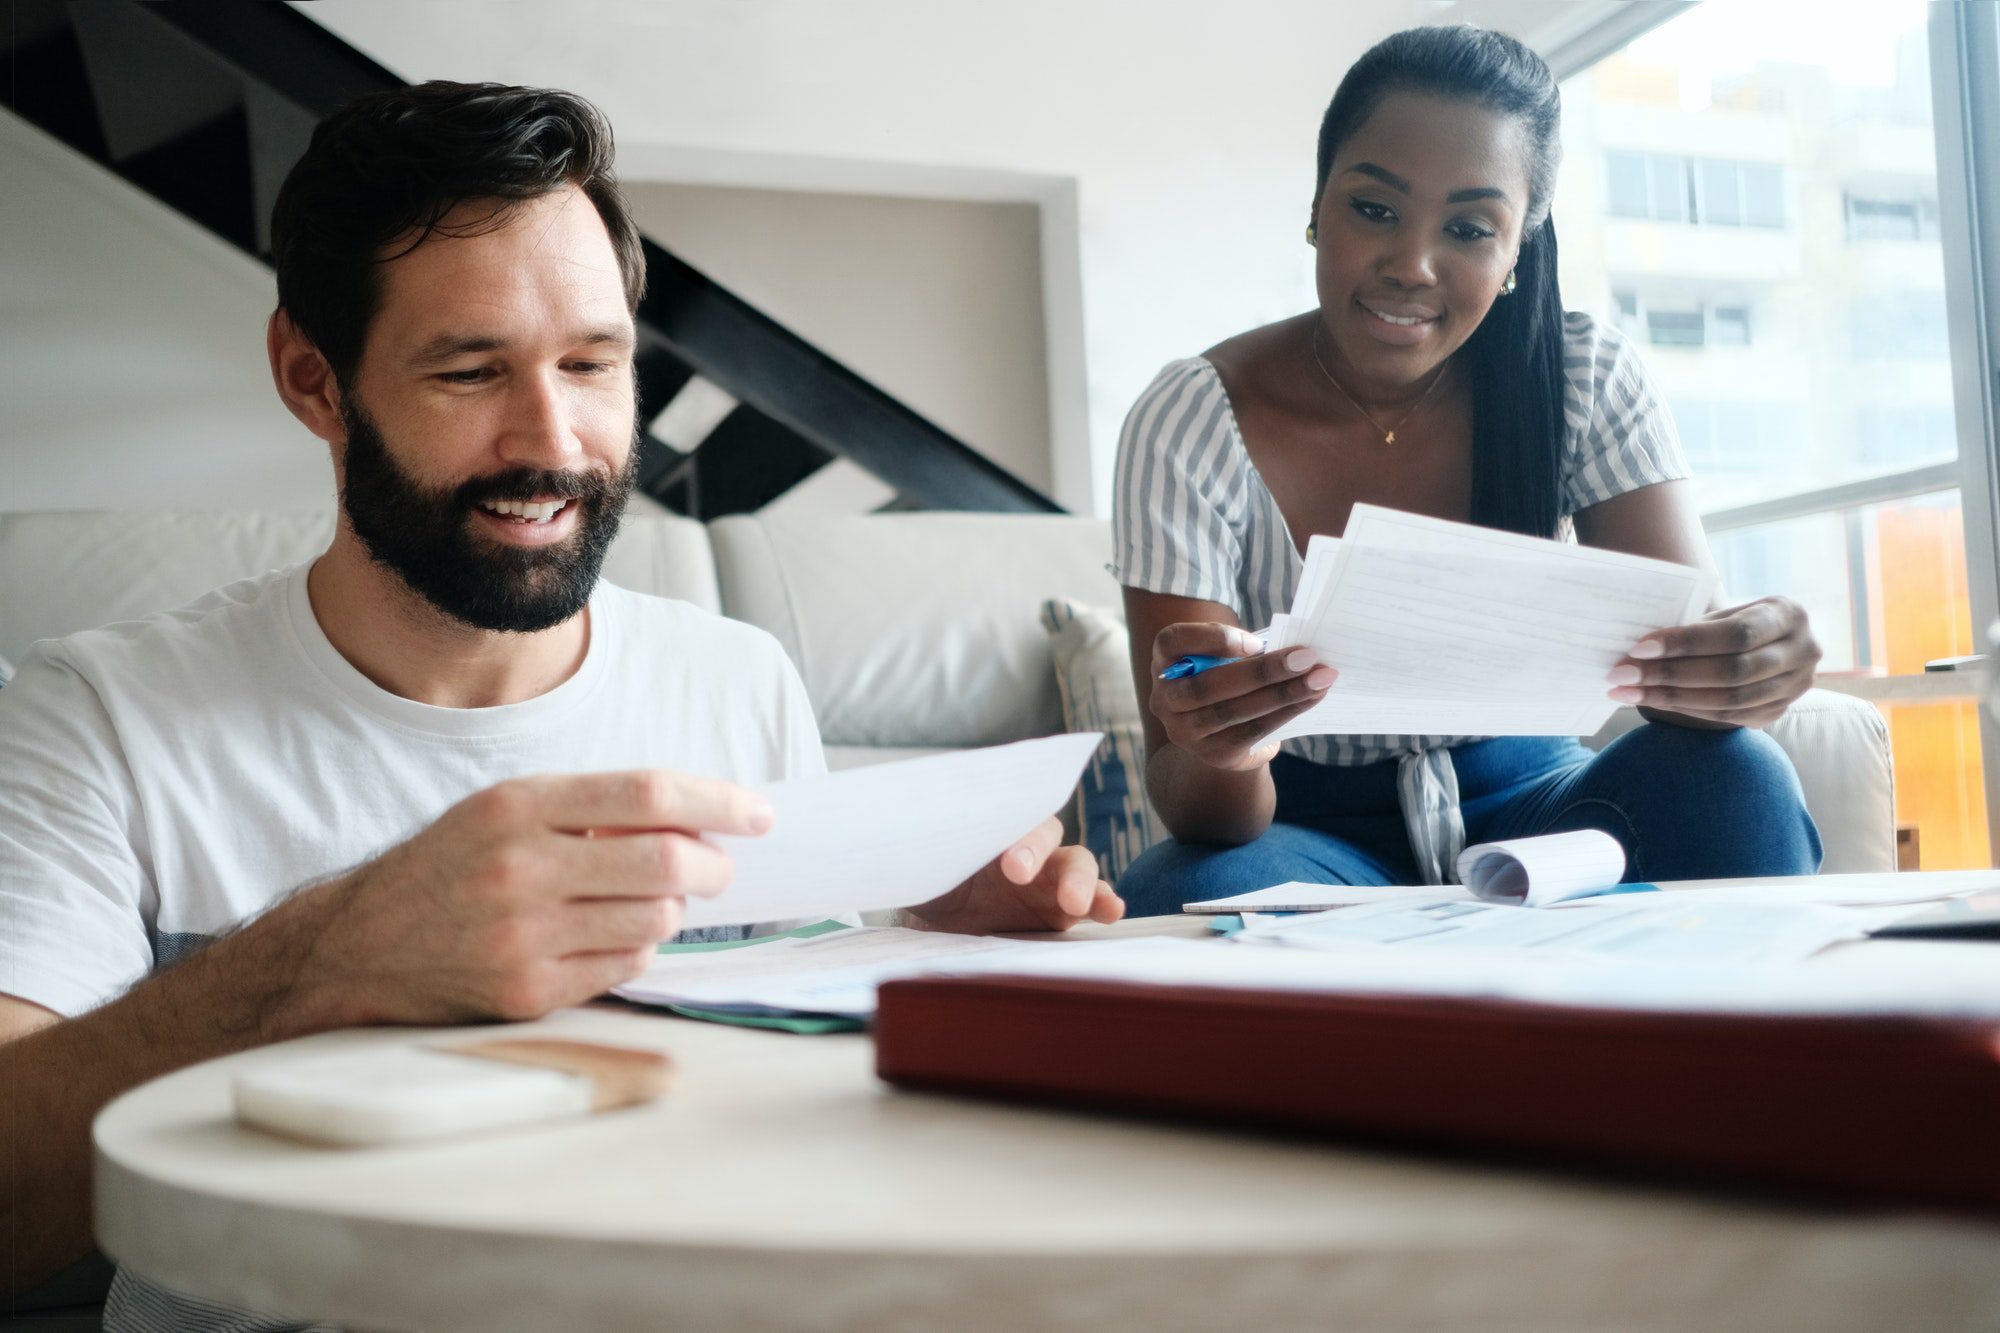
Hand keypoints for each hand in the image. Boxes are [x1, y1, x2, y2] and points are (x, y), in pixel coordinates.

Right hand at [307, 770, 773, 1023]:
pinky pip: (626, 966)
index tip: (758, 813)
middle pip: (664, 863)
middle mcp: (520, 868)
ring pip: (655, 920)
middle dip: (712, 867)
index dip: (716, 802)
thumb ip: (590, 808)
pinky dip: (638, 947)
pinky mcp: (527, 992)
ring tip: (647, 901)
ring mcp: (523, 936)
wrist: (359, 945)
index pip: (647, 794)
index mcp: (518, 806)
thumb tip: (694, 820)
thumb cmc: (450, 868)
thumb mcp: (504, 810)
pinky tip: (611, 935)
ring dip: (672, 910)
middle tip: (717, 869)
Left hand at [904, 817, 1122, 934]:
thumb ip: (927, 848)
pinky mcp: (1058, 910)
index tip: (1008, 865)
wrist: (935, 917)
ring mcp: (1047, 876)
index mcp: (994, 821)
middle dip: (1041, 856)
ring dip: (1086, 883)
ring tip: (1094, 904)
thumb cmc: (932, 874)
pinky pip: (1088, 903)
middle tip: (1023, 880)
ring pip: (1077, 868)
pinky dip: (1102, 904)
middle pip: (1047, 836)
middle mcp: (1026, 842)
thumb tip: (906, 837)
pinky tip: (1112, 912)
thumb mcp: (923, 861)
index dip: (1016, 837)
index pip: (1011, 816)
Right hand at [1149, 622, 1335, 769]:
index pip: (1172, 642)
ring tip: (1318, 679)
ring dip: (1283, 694)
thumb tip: (1292, 647)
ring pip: (1234, 711)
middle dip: (1263, 671)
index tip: (1256, 642)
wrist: (1218, 734)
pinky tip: (1311, 699)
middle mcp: (1165, 699)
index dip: (1211, 639)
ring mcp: (1185, 731)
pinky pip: (1251, 732)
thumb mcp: (1222, 658)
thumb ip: (1243, 649)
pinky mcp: (1212, 753)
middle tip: (1306, 657)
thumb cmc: (1226, 679)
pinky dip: (1286, 713)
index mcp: (1163, 661)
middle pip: (1209, 684)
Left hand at [1610, 596, 1819, 727]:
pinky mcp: (1779, 711)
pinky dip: (1687, 710)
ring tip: (1627, 691)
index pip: (1735, 634)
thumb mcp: (1729, 612)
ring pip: (1729, 700)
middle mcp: (1803, 652)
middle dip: (1670, 675)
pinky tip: (1653, 701)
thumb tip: (1641, 647)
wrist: (1776, 643)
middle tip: (1621, 675)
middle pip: (1731, 672)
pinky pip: (1728, 717)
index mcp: (1789, 615)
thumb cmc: (1740, 620)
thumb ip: (1698, 627)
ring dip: (1671, 698)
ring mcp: (1796, 687)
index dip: (1686, 643)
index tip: (1639, 648)